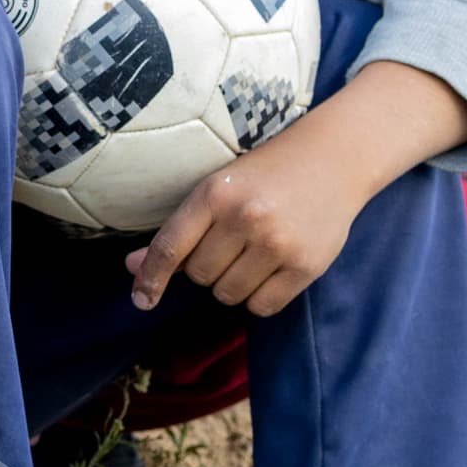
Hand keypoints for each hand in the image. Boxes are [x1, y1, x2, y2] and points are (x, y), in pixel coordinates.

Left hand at [124, 61, 466, 316]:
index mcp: (215, 195)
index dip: (150, 278)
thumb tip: (132, 268)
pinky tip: (269, 270)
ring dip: (231, 284)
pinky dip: (258, 297)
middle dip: (205, 269)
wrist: (335, 159)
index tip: (141, 300)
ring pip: (228, 294)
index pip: (170, 248)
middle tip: (228, 245)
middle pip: (199, 276)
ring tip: (250, 255)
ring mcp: (278, 244)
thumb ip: (177, 230)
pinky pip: (262, 306)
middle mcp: (245, 219)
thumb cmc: (265, 175)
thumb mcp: (216, 188)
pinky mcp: (307, 265)